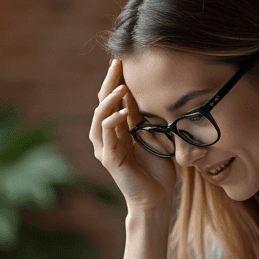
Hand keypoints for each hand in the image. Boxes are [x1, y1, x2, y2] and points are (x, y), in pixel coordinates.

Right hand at [89, 59, 176, 211]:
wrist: (157, 197)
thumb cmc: (158, 169)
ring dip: (109, 99)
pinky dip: (113, 120)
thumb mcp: (153, 134)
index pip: (112, 99)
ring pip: (100, 116)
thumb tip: (144, 90)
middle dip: (109, 82)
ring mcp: (105, 148)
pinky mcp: (108, 159)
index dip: (115, 80)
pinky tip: (124, 110)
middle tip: (116, 63)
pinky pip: (106, 134)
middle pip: (102, 103)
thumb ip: (143, 116)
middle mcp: (106, 137)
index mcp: (116, 130)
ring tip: (121, 84)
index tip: (121, 60)